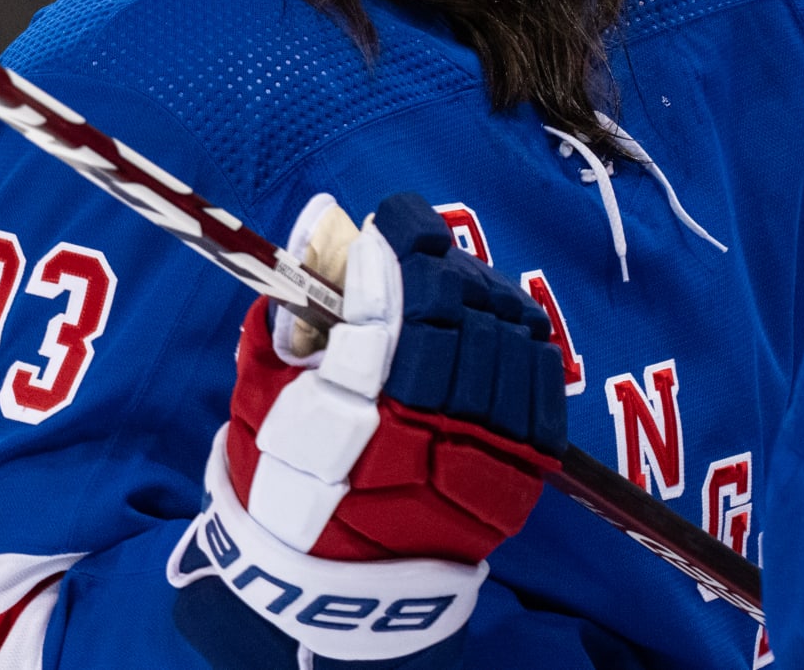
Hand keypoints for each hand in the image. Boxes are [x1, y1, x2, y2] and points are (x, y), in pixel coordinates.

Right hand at [169, 192, 567, 663]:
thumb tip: (322, 229)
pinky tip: (497, 325)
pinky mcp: (520, 475)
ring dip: (485, 294)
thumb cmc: (286, 485)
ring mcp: (483, 456)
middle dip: (442, 264)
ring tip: (458, 284)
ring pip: (508, 339)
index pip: (403, 297)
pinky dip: (523, 341)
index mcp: (358, 409)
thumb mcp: (262, 397)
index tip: (394, 218)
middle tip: (423, 250)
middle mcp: (429, 430)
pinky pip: (541, 382)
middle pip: (461, 311)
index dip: (406, 242)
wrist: (339, 585)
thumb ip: (288, 314)